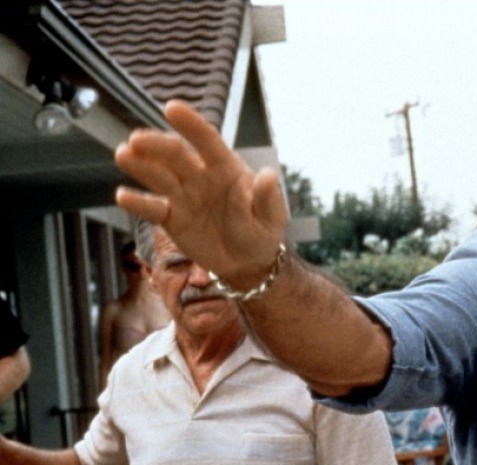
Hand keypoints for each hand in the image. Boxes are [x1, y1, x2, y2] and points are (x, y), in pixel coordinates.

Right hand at [113, 100, 288, 289]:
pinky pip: (152, 208)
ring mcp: (183, 196)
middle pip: (175, 155)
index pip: (207, 141)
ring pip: (159, 176)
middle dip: (156, 145)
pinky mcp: (171, 218)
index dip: (191, 124)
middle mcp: (200, 176)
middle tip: (136, 141)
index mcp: (226, 168)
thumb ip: (267, 197)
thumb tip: (269, 176)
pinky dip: (138, 202)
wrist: (248, 263)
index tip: (172, 108)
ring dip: (140, 165)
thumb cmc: (262, 232)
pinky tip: (123, 195)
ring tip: (123, 155)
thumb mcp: (272, 217)